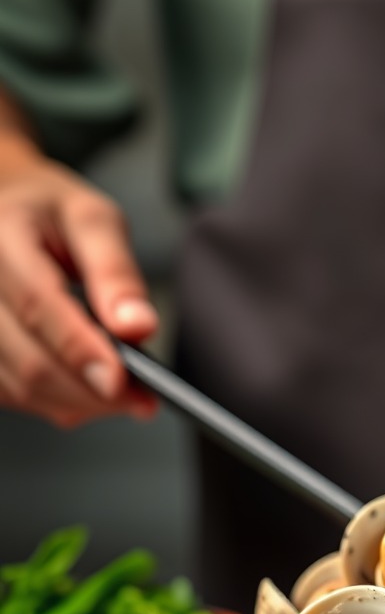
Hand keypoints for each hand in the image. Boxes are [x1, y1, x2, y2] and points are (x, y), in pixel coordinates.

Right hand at [0, 140, 158, 426]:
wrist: (5, 211)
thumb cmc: (50, 215)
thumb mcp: (93, 220)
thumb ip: (117, 272)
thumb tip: (139, 327)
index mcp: (2, 235)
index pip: (37, 304)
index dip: (80, 349)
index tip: (120, 382)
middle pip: (27, 358)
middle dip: (90, 390)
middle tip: (141, 399)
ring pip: (19, 386)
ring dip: (77, 402)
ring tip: (123, 394)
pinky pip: (11, 393)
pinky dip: (56, 402)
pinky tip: (86, 389)